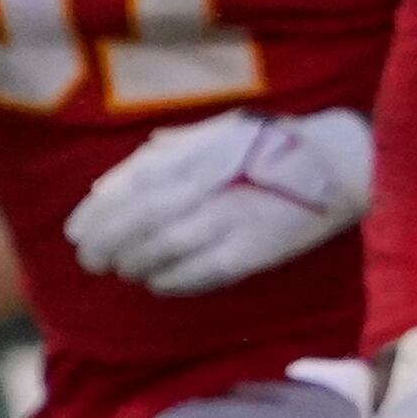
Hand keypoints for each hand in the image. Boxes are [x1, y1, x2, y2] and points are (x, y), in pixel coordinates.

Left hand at [65, 106, 371, 294]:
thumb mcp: (215, 134)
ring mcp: (235, 218)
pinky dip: (173, 281)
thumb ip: (164, 155)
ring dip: (135, 264)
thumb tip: (109, 184)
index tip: (75, 231)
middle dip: (108, 243)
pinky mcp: (256, 250)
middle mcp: (215, 184)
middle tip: (89, 260)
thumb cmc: (270, 146)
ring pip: (167, 247)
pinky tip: (157, 283)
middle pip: (144, 218)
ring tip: (122, 270)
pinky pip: (203, 272)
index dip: (99, 212)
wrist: (340, 163)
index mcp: (201, 152)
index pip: (134, 185)